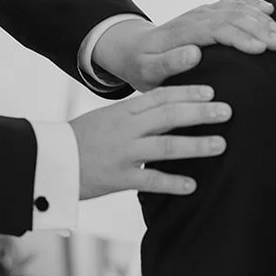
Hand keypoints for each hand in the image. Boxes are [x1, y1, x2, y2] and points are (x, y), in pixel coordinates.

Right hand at [70, 85, 229, 198]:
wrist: (47, 159)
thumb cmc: (79, 140)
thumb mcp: (106, 119)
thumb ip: (134, 116)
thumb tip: (165, 110)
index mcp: (122, 111)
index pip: (159, 97)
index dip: (187, 92)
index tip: (211, 91)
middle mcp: (125, 128)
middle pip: (169, 116)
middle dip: (200, 112)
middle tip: (227, 110)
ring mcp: (123, 153)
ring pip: (166, 146)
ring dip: (196, 145)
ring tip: (221, 144)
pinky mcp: (118, 178)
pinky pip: (150, 180)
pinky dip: (173, 182)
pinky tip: (192, 184)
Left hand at [92, 0, 275, 91]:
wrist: (133, 48)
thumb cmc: (142, 65)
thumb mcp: (148, 71)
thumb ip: (169, 63)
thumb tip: (194, 53)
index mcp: (183, 33)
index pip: (217, 29)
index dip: (241, 37)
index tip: (261, 50)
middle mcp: (195, 18)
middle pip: (232, 17)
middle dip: (259, 28)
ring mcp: (202, 13)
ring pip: (235, 8)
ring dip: (260, 18)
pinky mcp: (207, 13)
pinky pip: (232, 3)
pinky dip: (251, 3)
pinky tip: (268, 8)